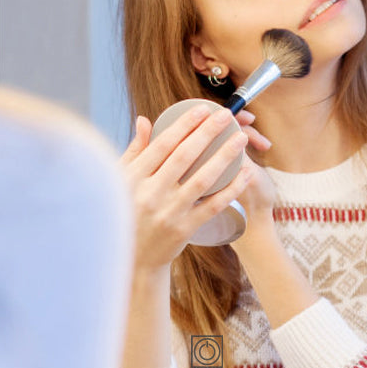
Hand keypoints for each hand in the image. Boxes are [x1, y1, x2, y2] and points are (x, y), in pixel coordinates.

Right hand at [120, 104, 256, 270]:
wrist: (133, 257)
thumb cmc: (126, 212)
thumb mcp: (121, 180)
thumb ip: (135, 150)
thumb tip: (144, 120)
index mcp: (134, 177)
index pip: (162, 144)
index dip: (184, 125)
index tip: (202, 110)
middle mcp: (150, 193)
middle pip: (184, 156)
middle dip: (207, 133)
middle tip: (225, 116)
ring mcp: (168, 212)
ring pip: (202, 179)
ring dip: (224, 157)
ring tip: (240, 140)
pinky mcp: (184, 229)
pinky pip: (213, 205)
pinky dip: (231, 189)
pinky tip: (245, 174)